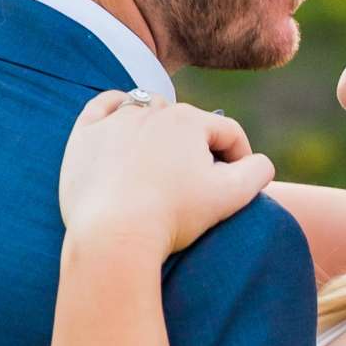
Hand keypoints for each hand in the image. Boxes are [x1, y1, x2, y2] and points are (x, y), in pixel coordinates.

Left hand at [59, 92, 274, 258]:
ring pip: (146, 111)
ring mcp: (115, 121)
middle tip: (197, 181)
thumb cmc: (173, 216)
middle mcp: (153, 111)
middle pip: (187, 123)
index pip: (227, 133)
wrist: (113, 236)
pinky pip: (103, 109)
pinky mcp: (85, 136)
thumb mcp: (230, 196)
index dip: (240, 157)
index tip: (240, 182)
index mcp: (190, 120)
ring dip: (159, 129)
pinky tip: (122, 124)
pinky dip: (115, 110)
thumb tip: (260, 162)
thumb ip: (257, 172)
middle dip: (197, 147)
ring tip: (162, 159)